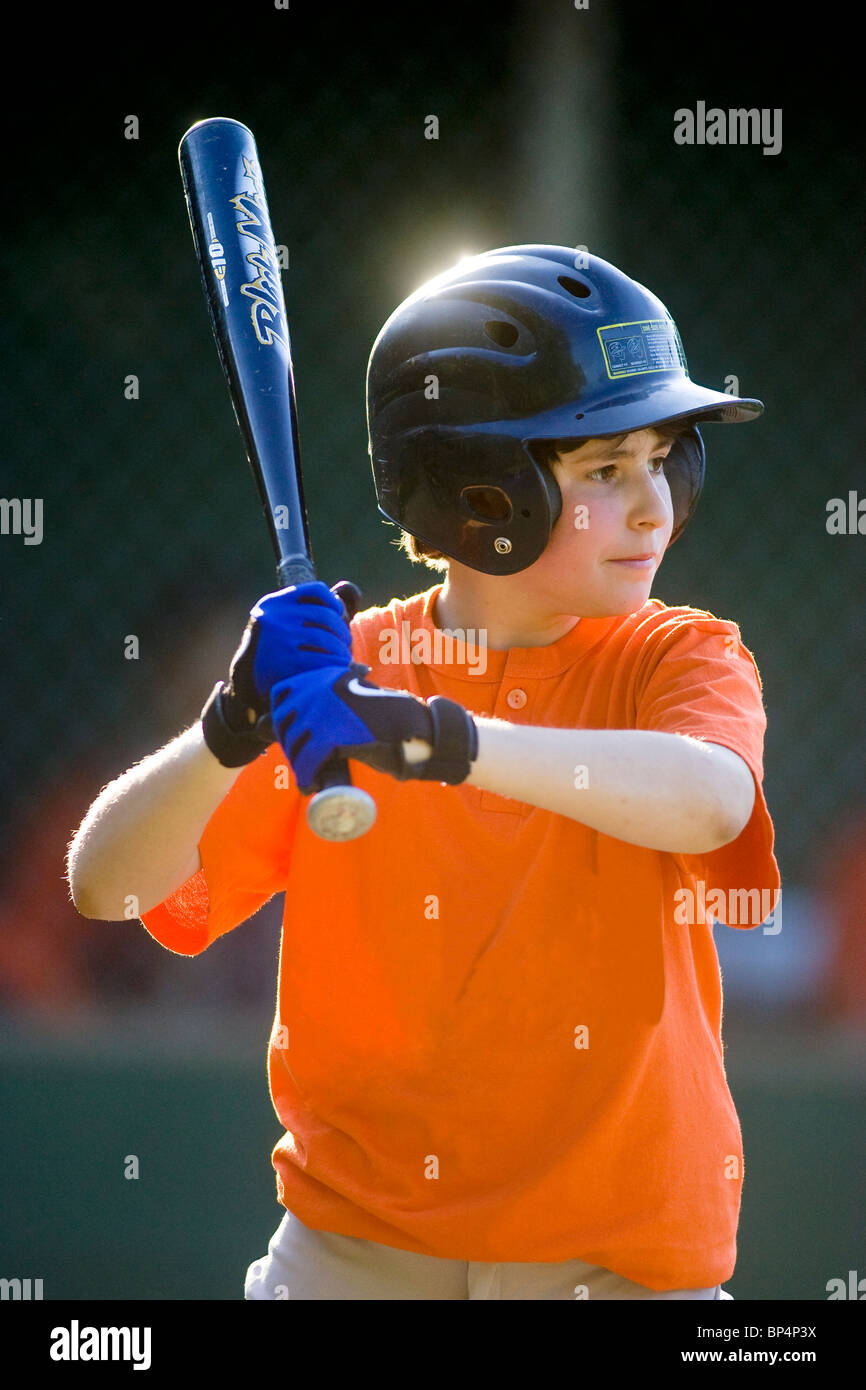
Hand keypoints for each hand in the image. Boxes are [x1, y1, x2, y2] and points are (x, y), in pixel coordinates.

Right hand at [201, 580, 356, 767]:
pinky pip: (321, 660)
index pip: (315, 590)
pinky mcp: (285, 662)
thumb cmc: (275, 650)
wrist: (246, 681)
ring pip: (326, 638)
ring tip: (344, 659)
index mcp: (275, 603)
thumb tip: (352, 590)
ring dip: (342, 650)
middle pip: (326, 616)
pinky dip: (335, 664)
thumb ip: (311, 607)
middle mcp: (276, 617)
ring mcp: (280, 638)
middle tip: (346, 645)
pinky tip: (338, 669)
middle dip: (342, 631)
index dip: (335, 602)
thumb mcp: (284, 622)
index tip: (340, 616)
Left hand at [271, 662, 477, 793]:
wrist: (415, 728)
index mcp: (325, 675)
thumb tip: (305, 712)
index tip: (292, 737)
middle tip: (303, 761)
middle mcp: (320, 687)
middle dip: (290, 745)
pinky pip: (307, 760)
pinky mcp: (331, 735)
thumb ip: (335, 695)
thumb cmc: (389, 716)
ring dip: (298, 764)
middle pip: (285, 721)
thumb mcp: (357, 694)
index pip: (282, 695)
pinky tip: (310, 785)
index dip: (283, 720)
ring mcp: (324, 710)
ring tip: (309, 776)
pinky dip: (305, 777)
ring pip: (294, 743)